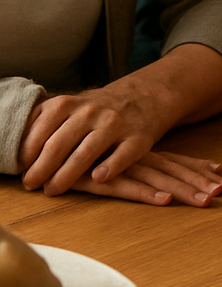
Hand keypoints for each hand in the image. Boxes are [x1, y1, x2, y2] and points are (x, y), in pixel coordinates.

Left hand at [19, 80, 164, 194]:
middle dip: (40, 170)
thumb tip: (13, 153)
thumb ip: (40, 124)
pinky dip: (108, 168)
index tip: (22, 171)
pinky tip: (97, 178)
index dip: (27, 156)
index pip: (39, 133)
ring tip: (53, 190)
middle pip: (58, 145)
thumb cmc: (95, 110)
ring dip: (65, 176)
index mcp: (69, 104)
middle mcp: (92, 112)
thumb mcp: (67, 107)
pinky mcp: (138, 138)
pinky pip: (121, 156)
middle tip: (33, 185)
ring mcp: (116, 124)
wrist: (143, 96)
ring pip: (86, 153)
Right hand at [69, 152, 221, 206]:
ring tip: (204, 199)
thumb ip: (135, 161)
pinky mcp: (98, 177)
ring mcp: (118, 166)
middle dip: (199, 182)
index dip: (199, 169)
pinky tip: (164, 200)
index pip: (176, 161)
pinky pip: (127, 187)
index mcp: (140, 152)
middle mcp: (134, 157)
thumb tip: (164, 175)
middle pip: (173, 170)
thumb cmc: (79, 151)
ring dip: (182, 189)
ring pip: (157, 179)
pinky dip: (147, 194)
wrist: (42, 140)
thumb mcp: (111, 155)